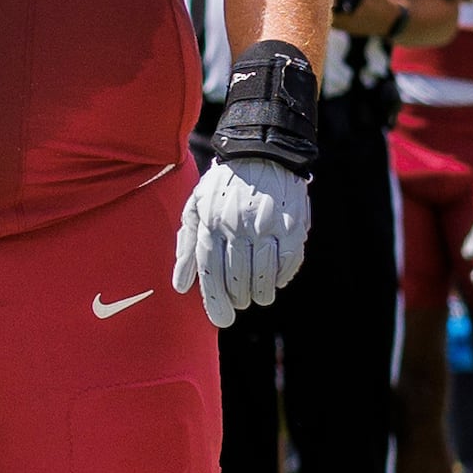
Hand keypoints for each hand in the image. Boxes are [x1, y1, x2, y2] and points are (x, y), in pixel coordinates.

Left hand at [174, 155, 310, 326]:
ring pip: (263, 276)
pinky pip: (288, 264)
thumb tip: (180, 286)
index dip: (215, 299)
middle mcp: (238, 225)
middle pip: (237, 278)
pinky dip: (281, 278)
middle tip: (239, 302)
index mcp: (211, 221)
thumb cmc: (223, 186)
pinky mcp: (292, 226)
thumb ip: (186, 246)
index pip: (211, 270)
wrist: (261, 152)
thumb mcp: (195, 207)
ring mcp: (267, 226)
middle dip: (237, 298)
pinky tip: (275, 280)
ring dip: (259, 294)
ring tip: (256, 296)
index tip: (221, 319)